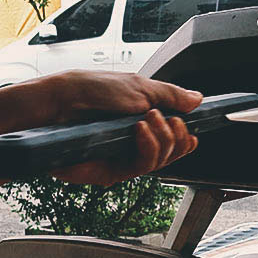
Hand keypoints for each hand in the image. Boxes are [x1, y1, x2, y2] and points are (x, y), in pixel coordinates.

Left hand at [30, 70, 202, 185]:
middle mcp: (134, 142)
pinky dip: (148, 148)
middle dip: (178, 136)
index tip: (192, 127)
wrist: (60, 102)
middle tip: (170, 120)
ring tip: (151, 118)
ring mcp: (123, 158)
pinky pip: (141, 168)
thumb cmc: (90, 90)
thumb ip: (170, 96)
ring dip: (164, 140)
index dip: (186, 136)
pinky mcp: (111, 171)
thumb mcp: (138, 86)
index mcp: (142, 122)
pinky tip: (141, 131)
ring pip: (160, 162)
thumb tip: (197, 100)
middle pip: (172, 153)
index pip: (174, 137)